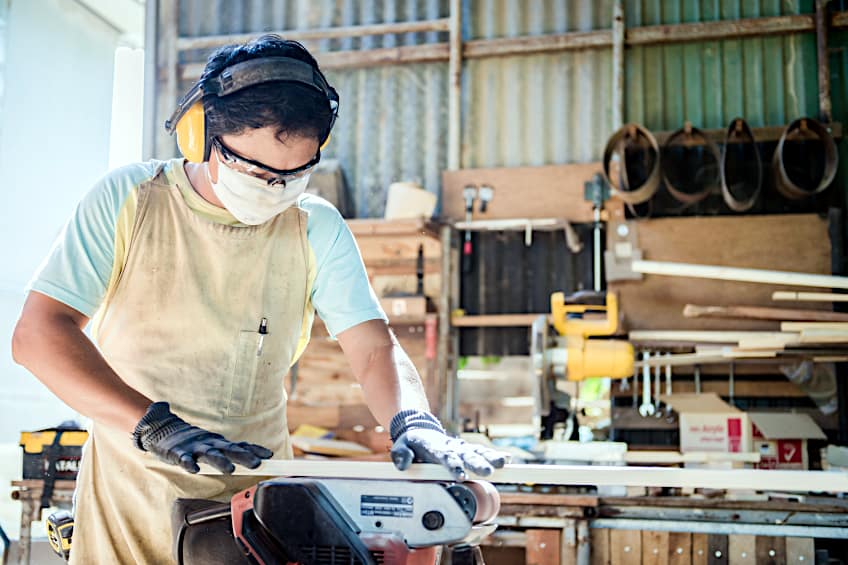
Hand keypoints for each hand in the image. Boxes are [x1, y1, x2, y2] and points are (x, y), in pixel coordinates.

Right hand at [132, 402, 272, 473]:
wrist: (162, 430)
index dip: (254, 450)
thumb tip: (258, 455)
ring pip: (209, 455)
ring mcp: (194, 447)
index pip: (240, 446)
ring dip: (220, 461)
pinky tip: (193, 470)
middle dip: (243, 457)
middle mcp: (210, 444)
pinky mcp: (177, 453)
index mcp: (219, 443)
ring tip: (229, 468)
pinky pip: (183, 459)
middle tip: (256, 464)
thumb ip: (233, 449)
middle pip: (229, 450)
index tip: (269, 455)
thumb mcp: (215, 444)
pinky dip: (188, 463)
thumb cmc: (193, 441)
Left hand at [389, 410, 509, 479]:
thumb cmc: (412, 442)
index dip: (454, 465)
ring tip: (502, 463)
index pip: (446, 456)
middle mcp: (451, 446)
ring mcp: (460, 447)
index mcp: (436, 447)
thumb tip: (403, 464)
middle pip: (466, 454)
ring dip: (489, 458)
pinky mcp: (466, 450)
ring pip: (477, 451)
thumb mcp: (401, 446)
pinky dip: (494, 455)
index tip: (460, 475)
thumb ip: (401, 454)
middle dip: (477, 463)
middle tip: (487, 471)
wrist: (420, 428)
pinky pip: (481, 452)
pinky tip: (507, 459)